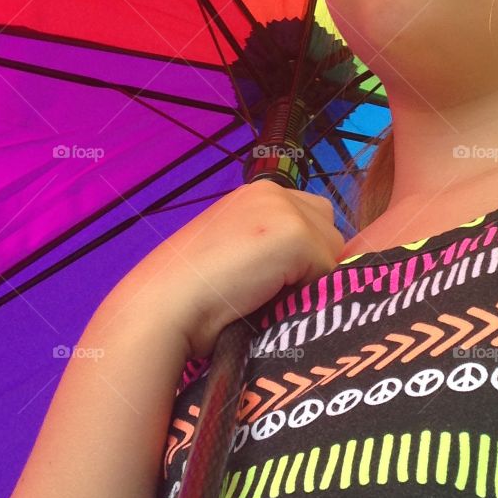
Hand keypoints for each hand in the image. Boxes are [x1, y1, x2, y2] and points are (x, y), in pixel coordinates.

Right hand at [110, 181, 345, 357]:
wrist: (164, 304)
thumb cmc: (190, 292)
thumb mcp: (233, 251)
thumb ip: (268, 245)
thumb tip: (307, 266)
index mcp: (257, 194)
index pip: (311, 217)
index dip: (301, 253)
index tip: (269, 278)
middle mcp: (274, 192)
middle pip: (329, 230)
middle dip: (312, 262)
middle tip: (272, 289)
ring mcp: (287, 211)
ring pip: (333, 253)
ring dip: (311, 278)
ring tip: (269, 295)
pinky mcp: (297, 236)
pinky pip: (328, 273)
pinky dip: (306, 293)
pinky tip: (268, 298)